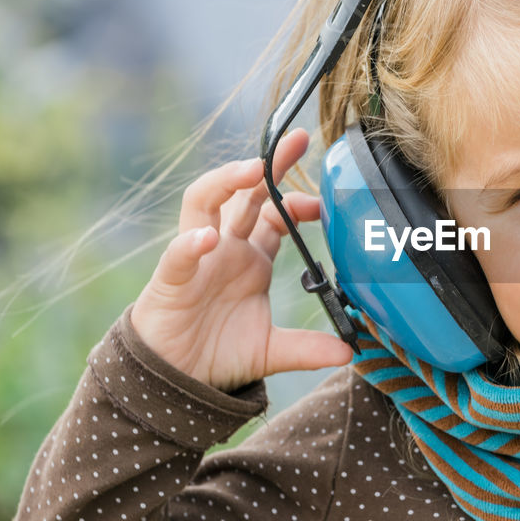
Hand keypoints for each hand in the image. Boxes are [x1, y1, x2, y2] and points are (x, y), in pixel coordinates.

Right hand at [130, 129, 354, 391]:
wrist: (176, 381)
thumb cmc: (220, 353)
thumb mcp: (272, 351)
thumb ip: (308, 347)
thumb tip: (349, 353)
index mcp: (252, 257)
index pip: (276, 213)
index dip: (299, 202)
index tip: (325, 205)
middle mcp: (225, 248)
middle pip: (245, 193)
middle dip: (269, 164)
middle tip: (298, 139)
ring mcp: (197, 257)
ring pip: (203, 202)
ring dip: (226, 181)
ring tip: (252, 168)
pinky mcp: (170, 279)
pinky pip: (177, 254)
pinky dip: (190, 243)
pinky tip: (208, 237)